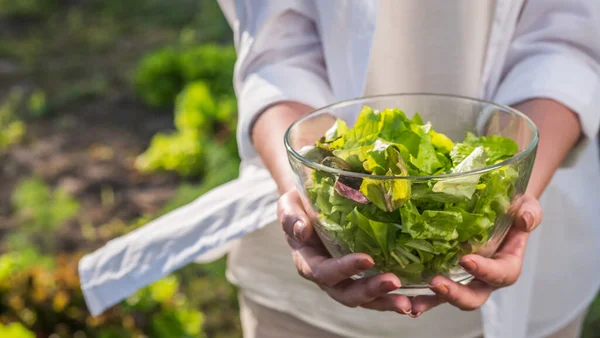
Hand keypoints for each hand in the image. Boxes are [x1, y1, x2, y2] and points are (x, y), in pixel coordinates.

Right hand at [278, 188, 413, 313]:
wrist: (308, 209)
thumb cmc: (298, 206)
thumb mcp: (288, 206)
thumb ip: (291, 217)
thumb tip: (302, 229)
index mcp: (309, 262)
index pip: (326, 272)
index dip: (344, 268)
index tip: (367, 259)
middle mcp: (328, 278)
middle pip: (348, 294)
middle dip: (371, 291)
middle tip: (394, 282)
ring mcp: (347, 280)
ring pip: (367, 300)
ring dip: (388, 302)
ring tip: (410, 303)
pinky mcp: (362, 277)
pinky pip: (378, 292)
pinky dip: (396, 297)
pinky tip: (417, 300)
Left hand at [410, 194, 542, 316]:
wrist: (494, 205)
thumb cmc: (512, 207)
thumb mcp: (525, 205)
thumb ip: (529, 213)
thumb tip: (525, 219)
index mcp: (506, 263)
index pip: (501, 274)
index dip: (486, 271)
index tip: (466, 260)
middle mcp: (484, 278)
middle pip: (474, 296)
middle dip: (455, 294)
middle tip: (437, 283)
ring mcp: (463, 278)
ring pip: (449, 298)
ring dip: (431, 302)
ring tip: (413, 304)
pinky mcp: (444, 273)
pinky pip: (431, 290)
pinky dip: (418, 296)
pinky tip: (402, 299)